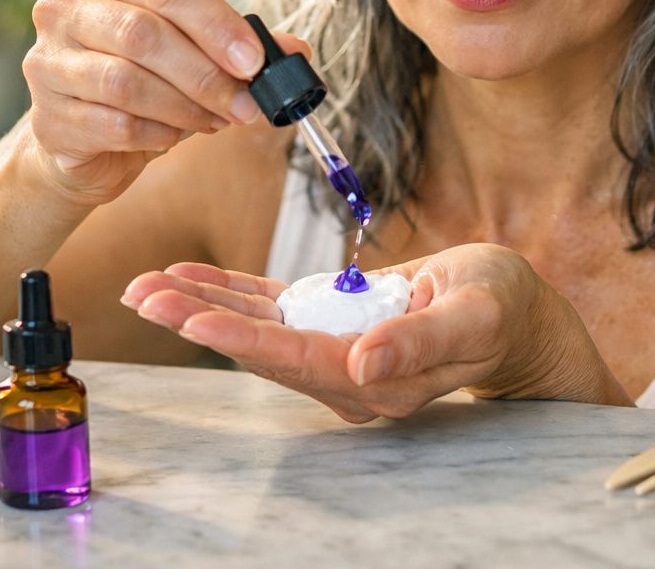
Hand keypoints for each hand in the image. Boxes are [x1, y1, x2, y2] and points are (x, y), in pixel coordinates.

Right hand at [22, 0, 308, 205]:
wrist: (87, 140)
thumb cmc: (144, 79)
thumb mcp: (192, 50)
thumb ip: (242, 45)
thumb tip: (298, 51)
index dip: (217, 24)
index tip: (255, 60)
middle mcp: (66, 6)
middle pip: (144, 34)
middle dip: (207, 74)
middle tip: (248, 104)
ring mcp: (47, 60)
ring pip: (126, 82)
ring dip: (186, 107)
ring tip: (219, 120)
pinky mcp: (47, 115)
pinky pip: (113, 124)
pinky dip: (157, 134)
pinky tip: (176, 137)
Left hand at [121, 244, 631, 422]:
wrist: (513, 310)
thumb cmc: (503, 309)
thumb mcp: (476, 315)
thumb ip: (422, 342)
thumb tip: (364, 365)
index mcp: (377, 380)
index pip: (297, 359)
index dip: (241, 338)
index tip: (192, 319)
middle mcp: (344, 373)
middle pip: (259, 348)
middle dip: (198, 321)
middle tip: (141, 293)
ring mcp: (333, 350)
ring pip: (254, 328)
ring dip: (199, 304)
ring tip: (146, 284)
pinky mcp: (331, 323)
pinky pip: (271, 307)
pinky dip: (229, 290)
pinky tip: (190, 275)